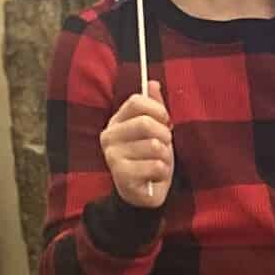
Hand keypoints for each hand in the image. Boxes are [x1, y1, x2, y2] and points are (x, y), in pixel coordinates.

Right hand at [99, 84, 172, 209]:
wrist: (145, 192)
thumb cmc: (150, 157)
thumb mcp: (156, 130)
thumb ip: (154, 107)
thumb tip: (153, 83)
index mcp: (117, 121)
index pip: (137, 101)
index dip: (158, 110)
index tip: (166, 121)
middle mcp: (109, 136)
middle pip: (146, 123)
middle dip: (165, 136)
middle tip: (164, 147)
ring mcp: (112, 156)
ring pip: (154, 146)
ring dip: (165, 157)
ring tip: (158, 164)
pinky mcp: (121, 175)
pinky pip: (156, 166)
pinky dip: (162, 172)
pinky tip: (154, 176)